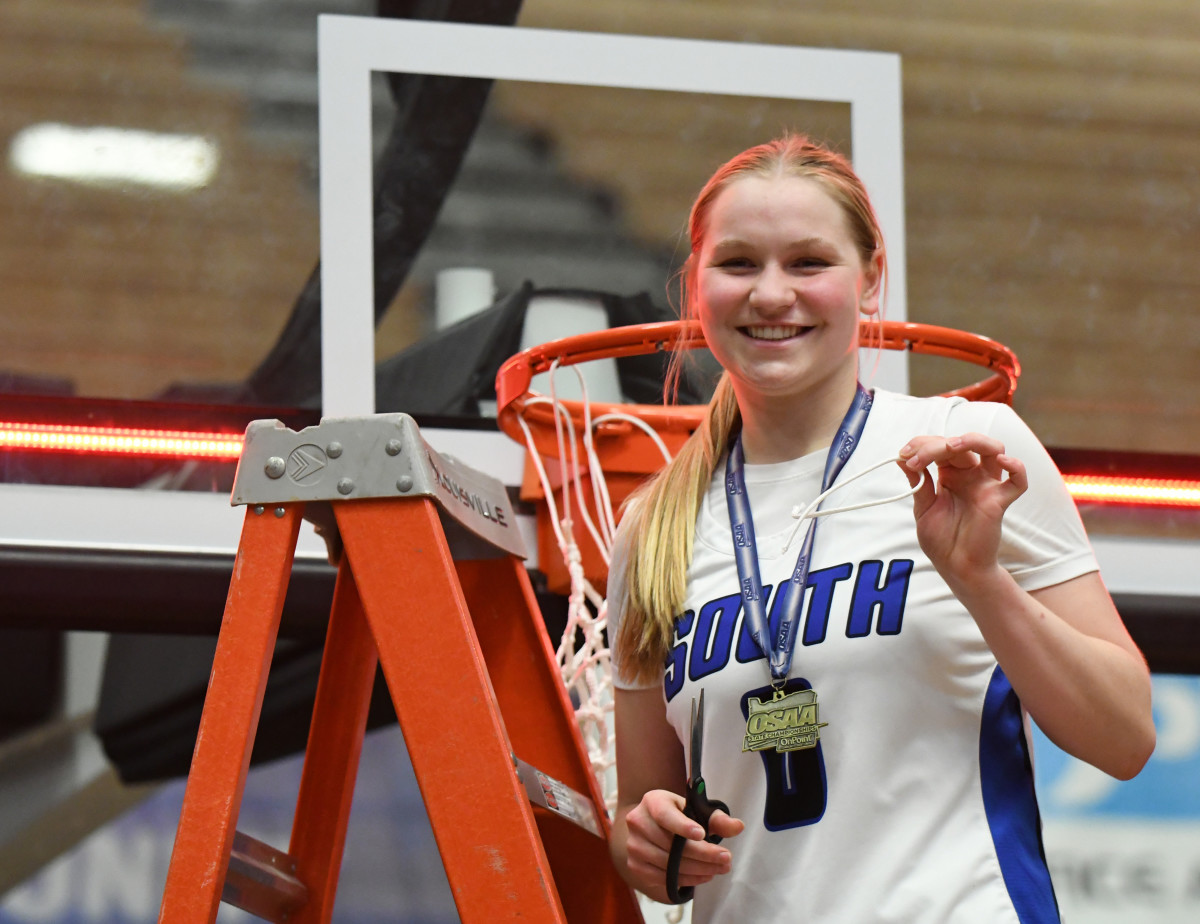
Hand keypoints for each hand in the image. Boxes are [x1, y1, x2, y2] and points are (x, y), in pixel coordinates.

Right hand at [622, 789, 742, 900]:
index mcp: (652, 802)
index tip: (702, 834)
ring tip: (719, 868)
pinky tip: (704, 875)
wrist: (649, 826)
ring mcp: (634, 846)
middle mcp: (638, 822)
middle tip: (726, 858)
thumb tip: (738, 827)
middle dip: (703, 853)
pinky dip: (687, 879)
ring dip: (699, 869)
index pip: (665, 815)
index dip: (682, 826)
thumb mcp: (694, 809)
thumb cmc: (676, 815)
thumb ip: (717, 819)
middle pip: (671, 845)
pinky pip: (664, 878)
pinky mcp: (636, 866)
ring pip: (669, 864)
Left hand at [897, 433, 1027, 583]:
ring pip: (993, 449)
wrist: (955, 566)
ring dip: (973, 440)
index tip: (902, 457)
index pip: (940, 446)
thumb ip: (918, 483)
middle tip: (916, 459)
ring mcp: (986, 486)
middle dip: (936, 445)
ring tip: (951, 446)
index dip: (921, 445)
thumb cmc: (941, 539)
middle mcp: (970, 475)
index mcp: (949, 474)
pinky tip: (1002, 461)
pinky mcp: (999, 501)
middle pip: (961, 444)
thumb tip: (901, 458)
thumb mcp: (923, 507)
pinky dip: (1016, 467)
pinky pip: (1018, 481)